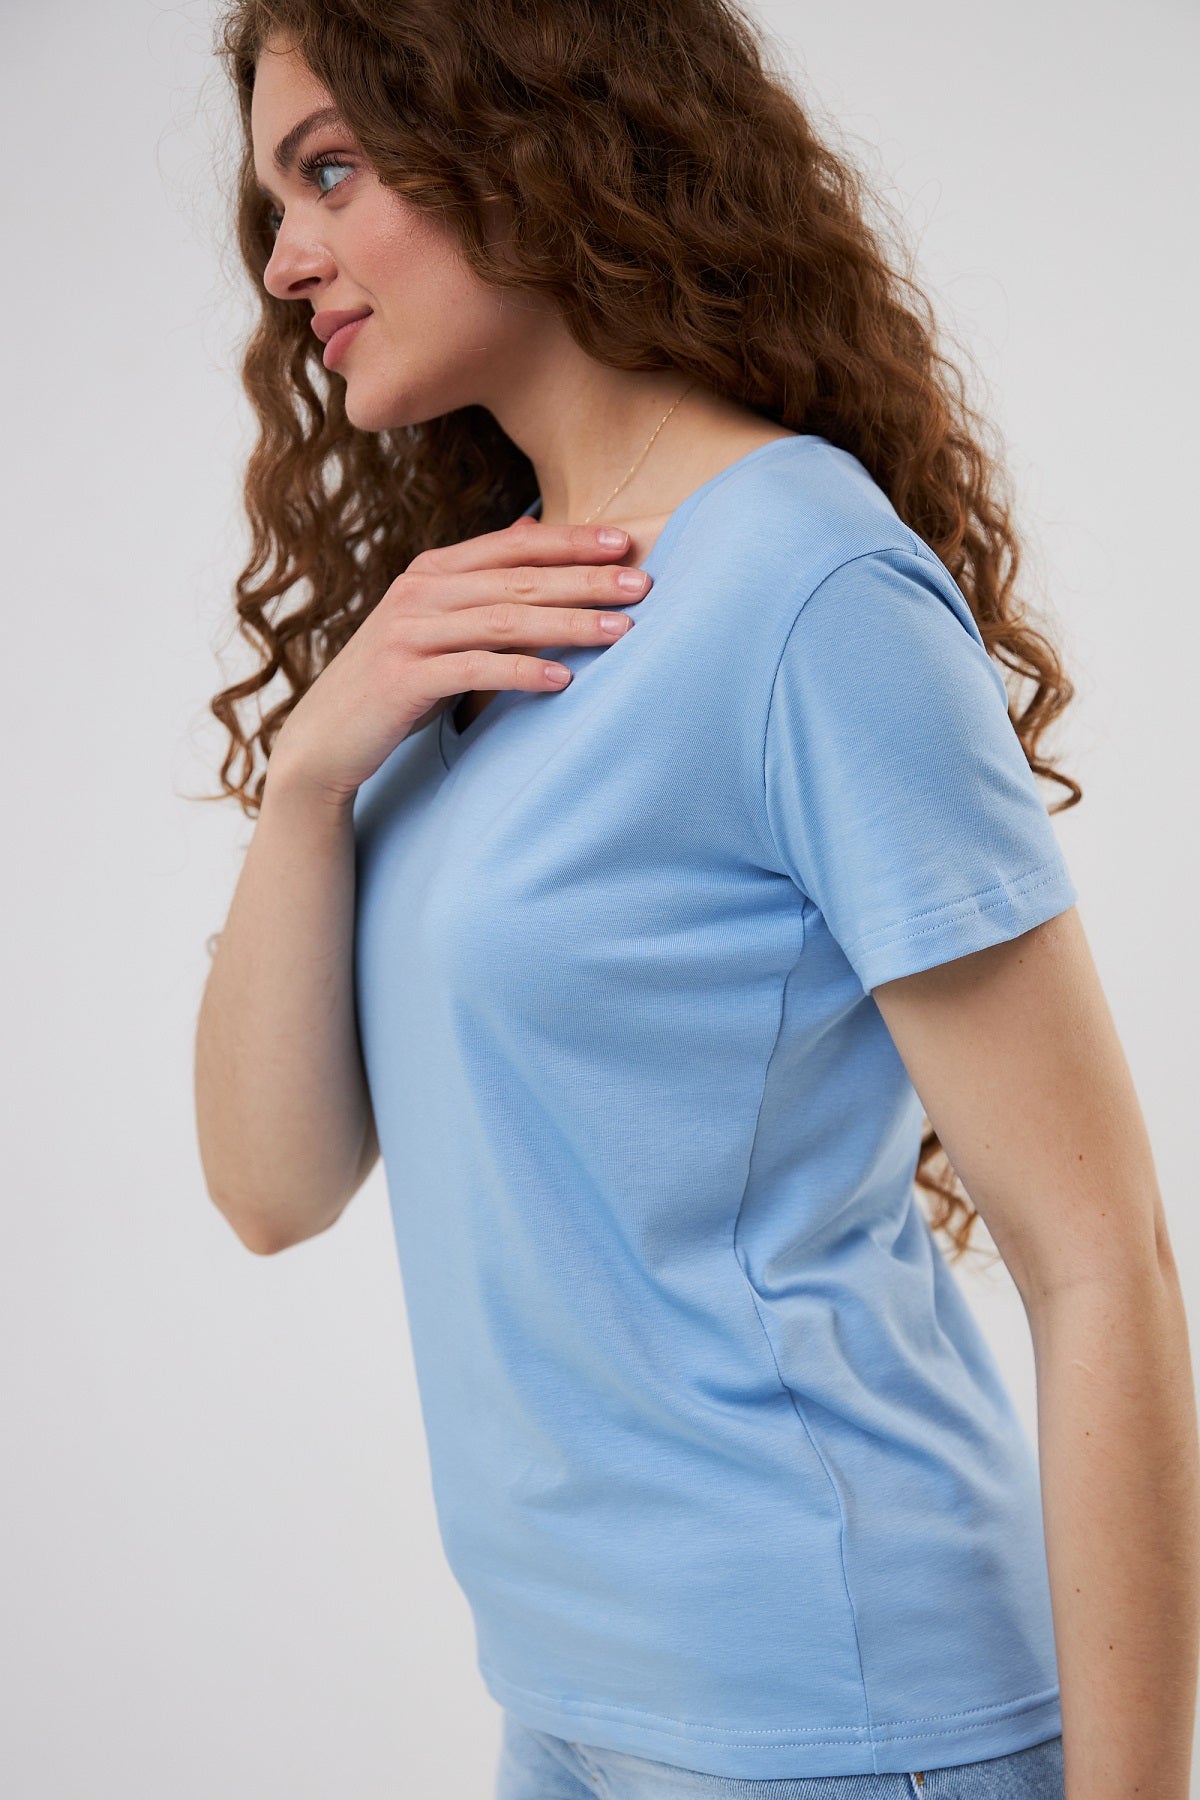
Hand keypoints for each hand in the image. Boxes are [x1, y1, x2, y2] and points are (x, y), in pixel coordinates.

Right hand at [266, 516, 650, 804]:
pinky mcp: (402, 678)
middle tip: (642, 583)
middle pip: (517, 578)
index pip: (514, 546)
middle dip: (584, 579)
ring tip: (620, 631)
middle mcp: (418, 591)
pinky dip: (522, 672)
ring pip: (502, 620)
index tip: (626, 542)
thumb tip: (533, 532)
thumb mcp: (438, 623)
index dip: (571, 541)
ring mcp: (407, 633)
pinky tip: (564, 680)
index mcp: (432, 570)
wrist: (325, 739)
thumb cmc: (396, 681)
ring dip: (566, 624)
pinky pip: (473, 670)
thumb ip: (483, 583)